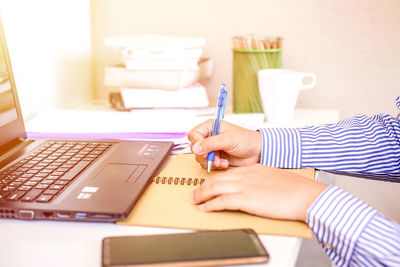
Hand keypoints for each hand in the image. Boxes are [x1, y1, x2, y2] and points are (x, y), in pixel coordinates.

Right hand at [188, 120, 261, 168]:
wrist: (256, 152)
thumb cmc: (246, 140)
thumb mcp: (227, 140)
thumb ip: (210, 143)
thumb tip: (195, 148)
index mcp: (210, 127)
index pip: (194, 134)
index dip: (196, 144)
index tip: (203, 151)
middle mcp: (209, 136)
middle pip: (195, 147)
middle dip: (204, 155)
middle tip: (214, 157)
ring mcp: (212, 147)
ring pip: (200, 157)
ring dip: (210, 161)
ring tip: (221, 161)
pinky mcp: (215, 157)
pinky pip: (207, 163)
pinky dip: (214, 165)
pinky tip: (224, 163)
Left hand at [190, 164, 327, 221]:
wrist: (304, 194)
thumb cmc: (295, 189)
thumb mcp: (274, 179)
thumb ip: (261, 182)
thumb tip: (256, 190)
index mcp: (253, 170)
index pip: (228, 174)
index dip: (215, 180)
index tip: (209, 185)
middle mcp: (245, 175)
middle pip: (217, 179)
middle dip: (203, 187)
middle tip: (195, 193)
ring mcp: (244, 186)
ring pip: (215, 188)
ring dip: (202, 195)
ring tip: (195, 200)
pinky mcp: (245, 199)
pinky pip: (221, 201)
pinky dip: (210, 205)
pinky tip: (205, 208)